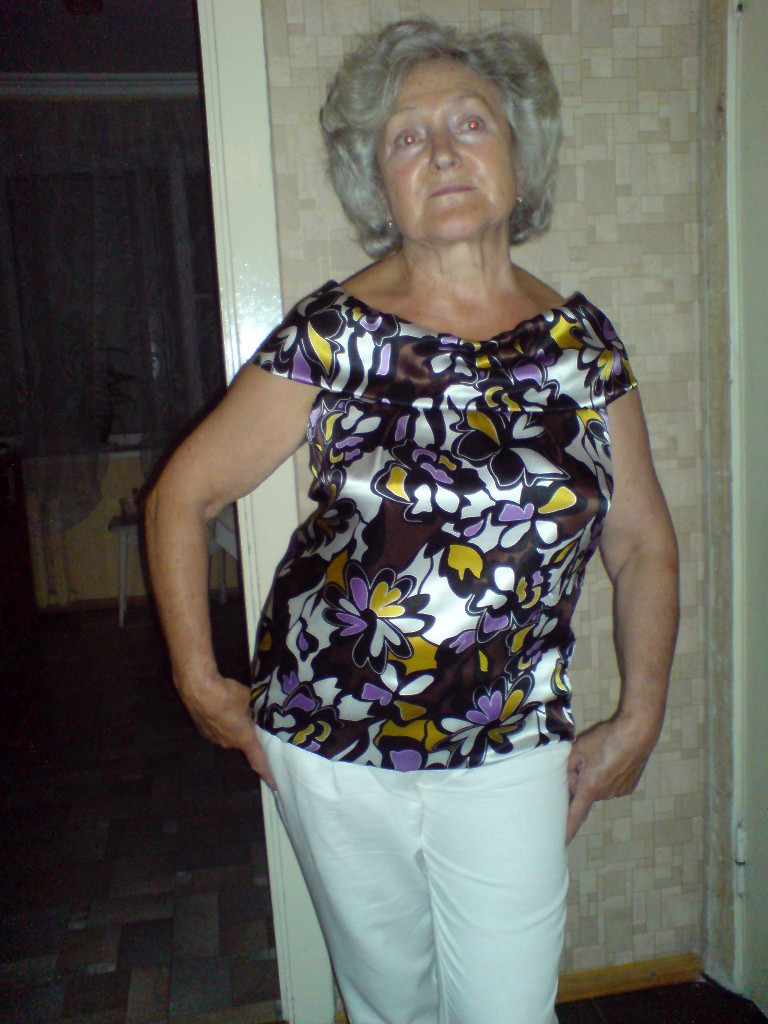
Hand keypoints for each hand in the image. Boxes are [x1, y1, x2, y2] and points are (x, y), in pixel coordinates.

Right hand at [175, 671, 275, 789]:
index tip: (274, 785)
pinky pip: (216, 728)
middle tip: (252, 721)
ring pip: (228, 735)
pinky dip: (220, 721)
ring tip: (232, 709)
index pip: (258, 760)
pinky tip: (219, 707)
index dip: (267, 773)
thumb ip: (254, 707)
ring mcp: (213, 738)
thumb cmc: (228, 695)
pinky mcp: (202, 729)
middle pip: (242, 743)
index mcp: (244, 738)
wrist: (199, 689)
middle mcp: (228, 743)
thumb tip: (255, 706)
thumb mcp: (249, 698)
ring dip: (232, 726)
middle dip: (247, 734)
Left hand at [565, 714, 659, 843]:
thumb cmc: (606, 739)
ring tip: (601, 757)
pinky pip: (611, 786)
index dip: (568, 829)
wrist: (637, 733)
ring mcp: (619, 792)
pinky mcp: (629, 787)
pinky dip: (607, 777)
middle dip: (579, 782)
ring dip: (594, 779)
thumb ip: (568, 766)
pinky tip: (611, 761)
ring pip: (598, 789)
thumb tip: (566, 779)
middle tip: (582, 761)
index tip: (561, 842)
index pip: (576, 814)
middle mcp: (605, 794)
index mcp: (590, 787)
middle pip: (584, 794)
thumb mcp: (579, 748)